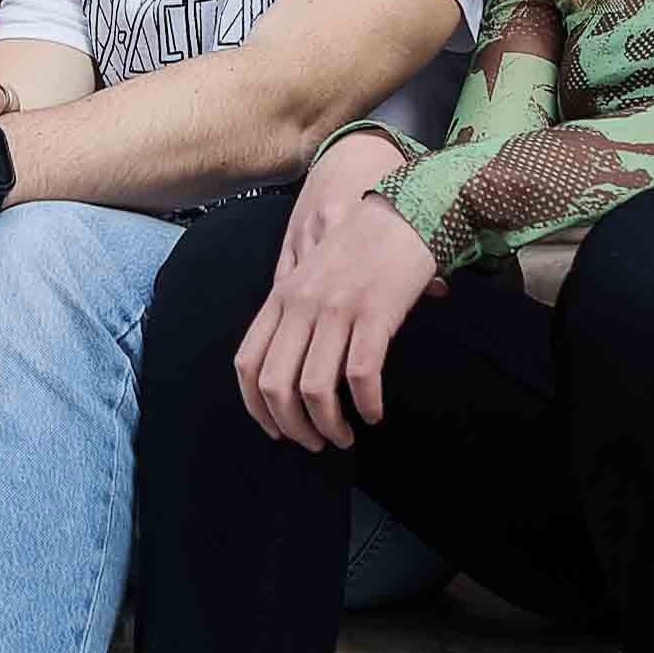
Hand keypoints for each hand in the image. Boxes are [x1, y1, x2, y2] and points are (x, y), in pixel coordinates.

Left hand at [238, 146, 435, 451]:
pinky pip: (362, 375)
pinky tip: (374, 413)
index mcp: (282, 296)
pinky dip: (366, 404)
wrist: (405, 209)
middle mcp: (302, 304)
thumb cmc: (363, 245)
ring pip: (315, 388)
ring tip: (344, 436)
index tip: (276, 429)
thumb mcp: (314, 273)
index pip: (247, 362)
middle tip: (314, 442)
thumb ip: (297, 311)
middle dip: (292, 426)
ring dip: (329, 425)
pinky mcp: (375, 313)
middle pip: (275, 385)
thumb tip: (291, 366)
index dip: (255, 406)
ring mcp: (337, 309)